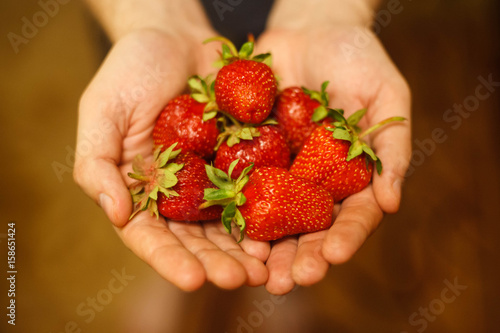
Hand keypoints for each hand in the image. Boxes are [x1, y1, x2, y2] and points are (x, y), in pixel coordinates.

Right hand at [74, 29, 269, 290]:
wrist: (175, 37)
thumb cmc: (130, 72)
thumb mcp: (101, 113)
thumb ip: (97, 165)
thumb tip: (114, 214)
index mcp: (141, 190)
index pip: (151, 237)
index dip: (170, 260)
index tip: (192, 279)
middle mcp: (177, 193)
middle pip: (195, 238)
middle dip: (216, 262)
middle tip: (239, 280)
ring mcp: (211, 178)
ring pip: (227, 224)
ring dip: (244, 250)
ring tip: (263, 269)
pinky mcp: (240, 159)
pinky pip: (253, 190)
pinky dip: (265, 213)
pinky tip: (280, 231)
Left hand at [256, 24, 411, 293]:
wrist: (310, 26)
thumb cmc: (358, 57)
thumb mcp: (386, 97)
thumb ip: (392, 148)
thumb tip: (390, 203)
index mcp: (349, 175)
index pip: (350, 216)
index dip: (344, 238)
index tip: (334, 256)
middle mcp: (312, 180)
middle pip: (307, 228)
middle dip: (299, 256)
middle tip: (287, 281)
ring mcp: (279, 169)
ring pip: (270, 216)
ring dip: (262, 247)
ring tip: (254, 272)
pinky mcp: (247, 152)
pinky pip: (238, 182)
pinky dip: (231, 207)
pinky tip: (224, 229)